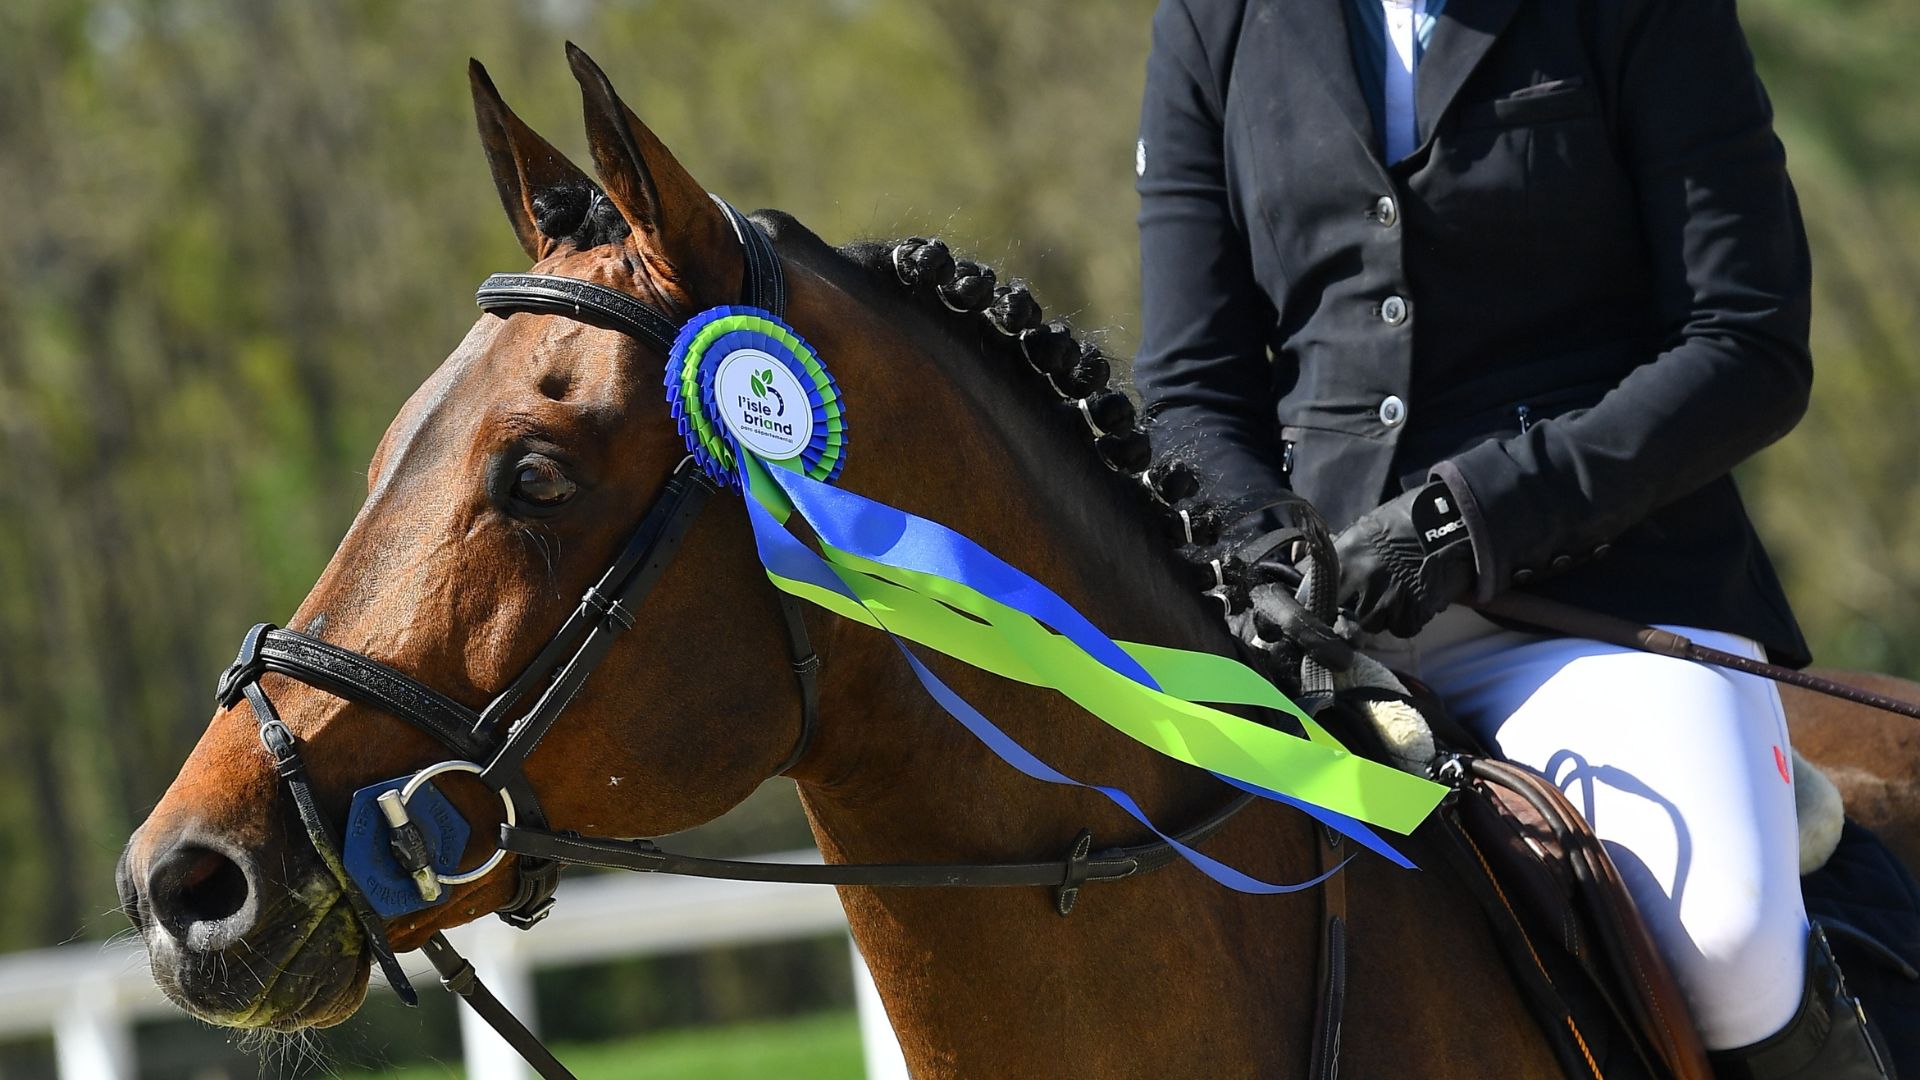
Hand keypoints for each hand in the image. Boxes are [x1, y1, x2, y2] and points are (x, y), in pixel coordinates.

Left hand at [1334, 480, 1476, 637]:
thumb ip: (1338, 553)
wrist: (1451, 520)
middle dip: (1358, 609)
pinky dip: (1408, 620)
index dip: (1329, 599)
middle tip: (1373, 595)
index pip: (1320, 593)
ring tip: (1397, 594)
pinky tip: (1414, 600)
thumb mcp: (1363, 529)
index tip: (1335, 600)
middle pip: (1348, 615)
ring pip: (1375, 624)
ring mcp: (1388, 600)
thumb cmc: (1405, 520)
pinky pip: (1403, 628)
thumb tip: (1305, 565)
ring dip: (1384, 615)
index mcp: (1344, 559)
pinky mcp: (1414, 612)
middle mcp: (1362, 583)